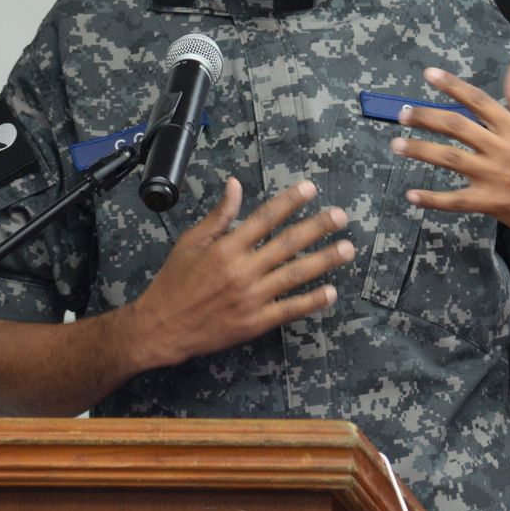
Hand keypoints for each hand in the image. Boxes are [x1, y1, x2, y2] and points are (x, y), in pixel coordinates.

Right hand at [130, 177, 353, 368]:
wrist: (162, 327)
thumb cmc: (175, 281)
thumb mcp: (191, 241)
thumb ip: (219, 215)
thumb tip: (234, 184)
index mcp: (226, 247)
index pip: (265, 218)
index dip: (289, 202)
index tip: (310, 189)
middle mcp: (242, 270)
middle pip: (287, 243)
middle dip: (317, 228)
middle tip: (340, 216)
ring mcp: (251, 298)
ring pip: (294, 275)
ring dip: (323, 261)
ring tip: (347, 249)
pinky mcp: (255, 322)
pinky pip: (289, 309)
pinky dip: (311, 301)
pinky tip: (330, 292)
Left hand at [389, 60, 509, 251]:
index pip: (478, 100)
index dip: (452, 85)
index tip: (429, 74)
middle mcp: (503, 149)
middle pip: (456, 126)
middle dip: (425, 117)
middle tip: (402, 113)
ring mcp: (495, 177)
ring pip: (450, 159)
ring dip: (420, 150)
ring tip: (396, 145)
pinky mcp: (491, 203)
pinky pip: (455, 200)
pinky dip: (432, 199)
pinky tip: (411, 196)